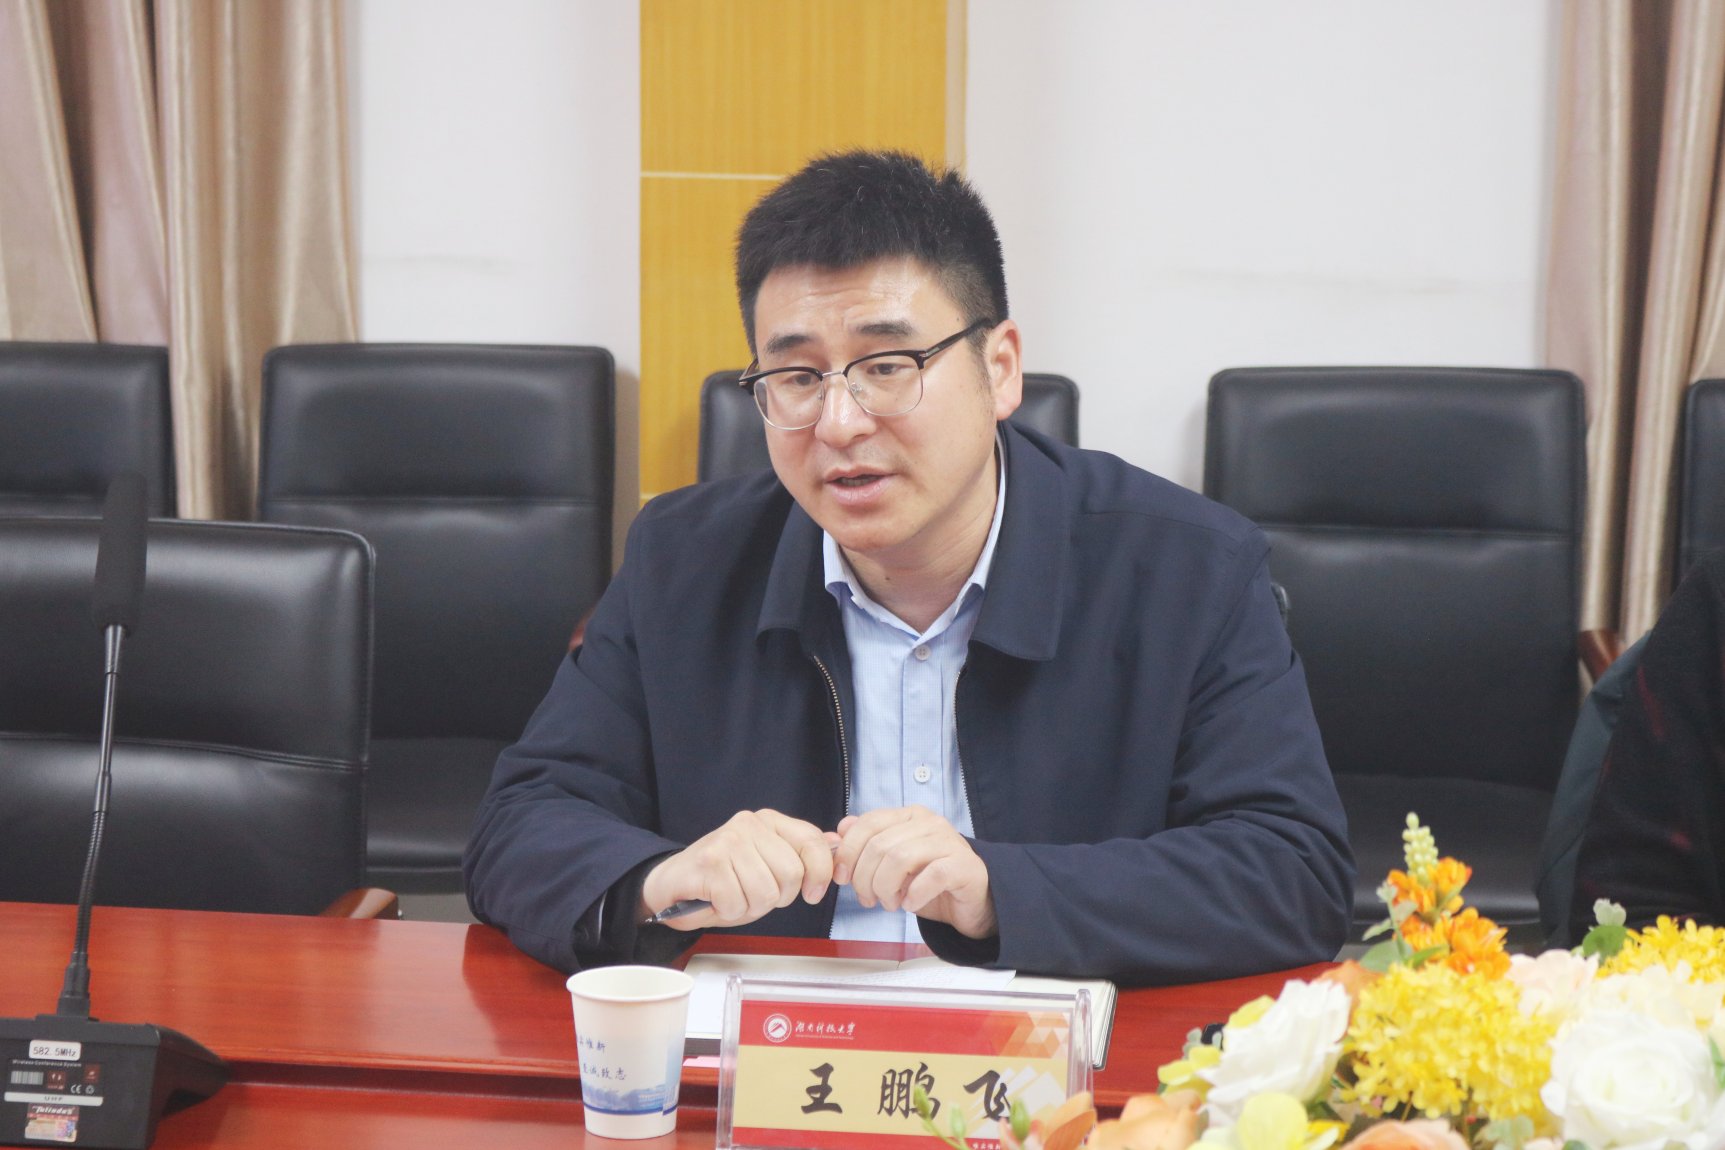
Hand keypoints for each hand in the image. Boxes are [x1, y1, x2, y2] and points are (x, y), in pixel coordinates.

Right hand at [639, 809, 837, 930]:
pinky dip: (729, 912)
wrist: (673, 884)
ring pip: (766, 893)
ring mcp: (729, 841)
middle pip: (792, 875)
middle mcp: (750, 824)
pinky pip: (739, 903)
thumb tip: (837, 846)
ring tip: (733, 896)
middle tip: (753, 894)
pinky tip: (717, 900)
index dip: (820, 874)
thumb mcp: (769, 864)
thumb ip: (801, 855)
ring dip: (750, 907)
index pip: (813, 843)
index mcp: (770, 821)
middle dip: (777, 898)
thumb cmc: (724, 879)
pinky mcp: (711, 863)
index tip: (811, 893)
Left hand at [833, 806, 995, 939]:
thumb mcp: (891, 863)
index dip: (848, 851)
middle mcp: (930, 823)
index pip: (868, 823)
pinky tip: (910, 904)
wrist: (970, 901)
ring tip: (889, 903)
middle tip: (868, 899)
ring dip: (886, 888)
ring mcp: (949, 842)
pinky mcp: (964, 866)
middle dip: (865, 878)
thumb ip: (865, 846)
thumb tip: (837, 833)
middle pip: (880, 845)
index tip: (841, 878)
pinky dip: (913, 895)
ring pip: (900, 859)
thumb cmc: (927, 881)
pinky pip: (931, 876)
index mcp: (909, 816)